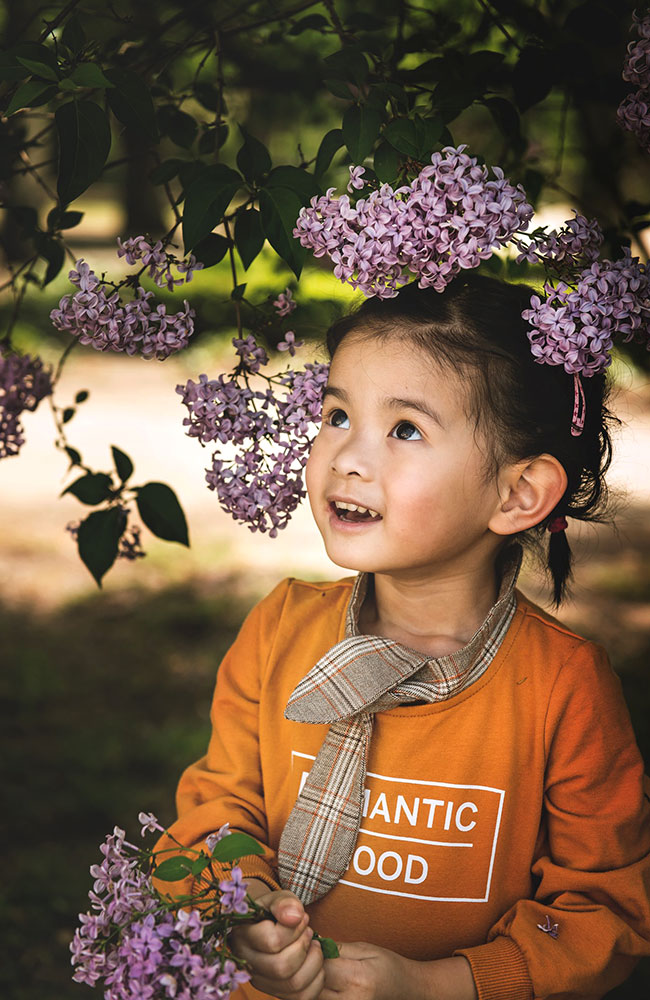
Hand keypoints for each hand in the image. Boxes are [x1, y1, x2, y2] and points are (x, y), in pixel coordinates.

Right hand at [229, 884, 323, 998]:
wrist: (269, 927)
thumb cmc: (273, 911)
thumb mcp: (277, 899)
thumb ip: (284, 903)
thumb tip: (295, 916)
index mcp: (242, 937)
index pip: (272, 941)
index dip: (294, 929)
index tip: (302, 917)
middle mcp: (247, 964)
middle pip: (282, 967)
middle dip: (303, 946)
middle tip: (308, 932)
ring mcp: (260, 982)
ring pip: (293, 984)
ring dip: (313, 961)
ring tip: (313, 945)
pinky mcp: (275, 993)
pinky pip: (302, 997)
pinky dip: (316, 980)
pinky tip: (314, 961)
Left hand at [318, 941, 411, 999]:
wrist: (406, 990)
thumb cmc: (389, 967)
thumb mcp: (366, 949)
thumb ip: (339, 949)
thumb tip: (315, 944)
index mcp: (357, 979)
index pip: (321, 967)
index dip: (314, 954)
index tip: (315, 945)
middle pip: (314, 986)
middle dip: (310, 969)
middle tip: (315, 957)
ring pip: (315, 997)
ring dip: (313, 983)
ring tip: (323, 970)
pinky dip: (320, 992)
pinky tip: (327, 982)